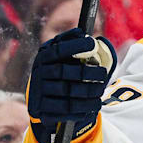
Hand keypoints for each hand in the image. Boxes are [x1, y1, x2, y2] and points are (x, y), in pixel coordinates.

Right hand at [27, 27, 116, 142]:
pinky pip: (66, 110)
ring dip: (88, 91)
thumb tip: (81, 32)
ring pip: (66, 92)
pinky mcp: (44, 111)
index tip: (92, 43)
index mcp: (44, 58)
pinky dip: (83, 108)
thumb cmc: (59, 71)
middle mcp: (39, 74)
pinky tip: (95, 104)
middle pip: (63, 72)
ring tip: (101, 90)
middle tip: (103, 73)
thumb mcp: (61, 56)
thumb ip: (70, 43)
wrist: (43, 99)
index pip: (57, 50)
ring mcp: (39, 93)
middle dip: (86, 73)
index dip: (74, 45)